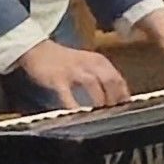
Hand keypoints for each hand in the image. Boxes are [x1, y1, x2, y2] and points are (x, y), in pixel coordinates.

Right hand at [17, 34, 132, 112]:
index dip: (124, 95)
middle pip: (110, 80)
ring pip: (92, 84)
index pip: (118, 79)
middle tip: (114, 112)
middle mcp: (88, 64)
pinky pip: (67, 93)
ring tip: (101, 113)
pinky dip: (74, 104)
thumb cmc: (66, 61)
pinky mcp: (58, 78)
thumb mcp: (88, 64)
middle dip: (115, 98)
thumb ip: (102, 76)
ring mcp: (73, 71)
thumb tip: (118, 96)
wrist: (38, 50)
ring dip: (99, 100)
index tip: (125, 108)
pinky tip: (78, 113)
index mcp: (99, 61)